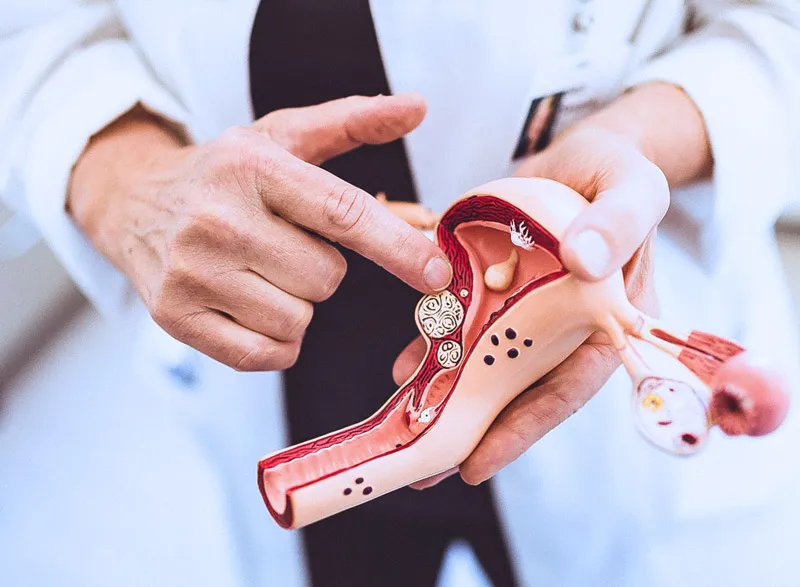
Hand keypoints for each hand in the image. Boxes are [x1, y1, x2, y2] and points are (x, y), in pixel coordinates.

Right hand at [68, 94, 452, 370]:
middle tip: (282, 244)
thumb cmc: (225, 174)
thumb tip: (417, 108)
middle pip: (326, 279)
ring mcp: (192, 273)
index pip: (343, 213)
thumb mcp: (281, 136)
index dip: (398, 247)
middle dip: (321, 268)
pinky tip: (249, 304)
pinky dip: (275, 340)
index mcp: (253, 167)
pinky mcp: (176, 318)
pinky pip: (267, 354)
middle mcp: (217, 219)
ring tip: (259, 270)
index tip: (437, 272)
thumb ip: (352, 122)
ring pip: (298, 320)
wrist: (136, 203)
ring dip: (296, 304)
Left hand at [394, 126, 667, 487]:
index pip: (566, 387)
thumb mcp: (632, 187)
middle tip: (423, 468)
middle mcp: (562, 326)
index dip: (523, 427)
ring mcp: (524, 310)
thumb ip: (618, 220)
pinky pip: (464, 326)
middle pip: (517, 390)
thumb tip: (588, 262)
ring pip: (485, 364)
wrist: (582, 153)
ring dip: (447, 395)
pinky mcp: (495, 289)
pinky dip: (436, 347)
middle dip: (474, 430)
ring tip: (405, 427)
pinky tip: (405, 365)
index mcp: (604, 320)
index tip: (477, 463)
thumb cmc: (619, 171)